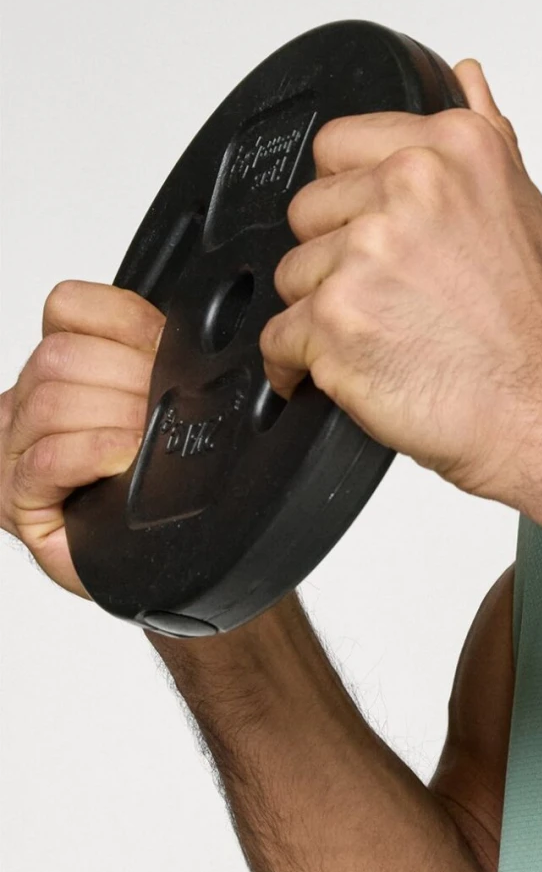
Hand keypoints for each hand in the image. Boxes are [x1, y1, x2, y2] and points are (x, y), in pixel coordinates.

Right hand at [0, 282, 164, 596]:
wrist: (155, 563)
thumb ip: (156, 363)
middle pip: (61, 355)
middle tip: (166, 411)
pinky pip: (46, 459)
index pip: (68, 308)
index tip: (164, 351)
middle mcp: (27, 404)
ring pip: (51, 401)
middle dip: (128, 377)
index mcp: (60, 371)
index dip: (124, 322)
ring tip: (147, 440)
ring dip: (114, 416)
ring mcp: (15, 450)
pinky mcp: (19, 500)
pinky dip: (91, 452)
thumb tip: (193, 336)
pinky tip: (122, 458)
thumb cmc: (150, 487)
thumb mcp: (158, 407)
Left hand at [261, 58, 541, 500]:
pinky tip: (352, 366)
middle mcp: (406, 190)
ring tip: (386, 333)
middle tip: (395, 294)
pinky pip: (278, 337)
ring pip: (292, 275)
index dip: (353, 195)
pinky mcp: (333, 319)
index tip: (380, 230)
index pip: (338, 144)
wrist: (541, 403)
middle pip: (308, 211)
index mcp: (448, 149)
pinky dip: (302, 364)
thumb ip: (485, 133)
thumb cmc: (532, 321)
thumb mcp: (524, 204)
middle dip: (337, 256)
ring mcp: (364, 254)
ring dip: (324, 312)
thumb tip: (465, 74)